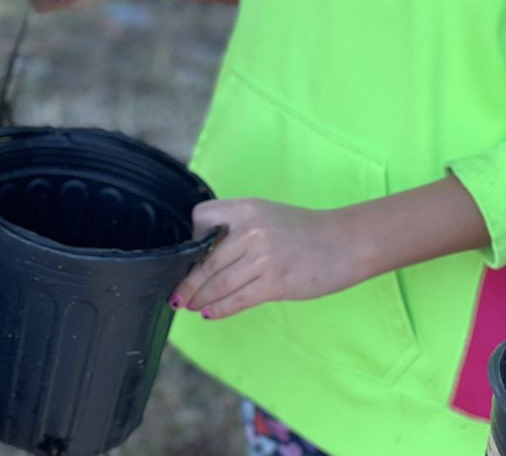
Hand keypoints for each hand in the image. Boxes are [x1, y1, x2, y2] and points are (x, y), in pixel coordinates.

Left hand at [171, 198, 357, 318]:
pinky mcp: (274, 283)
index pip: (202, 217)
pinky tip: (210, 313)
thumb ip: (240, 229)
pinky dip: (220, 308)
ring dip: (200, 298)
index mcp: (246, 208)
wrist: (345, 242)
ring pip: (218, 283)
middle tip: (177, 294)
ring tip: (190, 306)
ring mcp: (262, 258)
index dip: (193, 237)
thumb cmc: (306, 231)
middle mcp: (250, 230)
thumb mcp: (268, 215)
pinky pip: (237, 299)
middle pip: (206, 260)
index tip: (191, 254)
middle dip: (188, 282)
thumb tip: (210, 255)